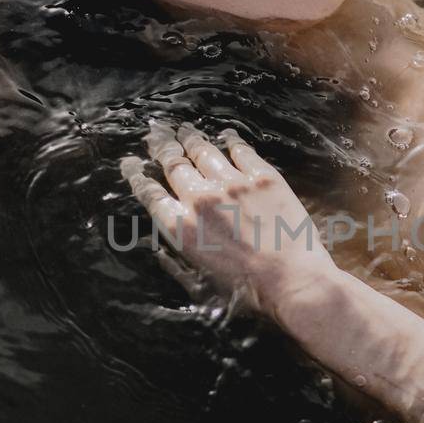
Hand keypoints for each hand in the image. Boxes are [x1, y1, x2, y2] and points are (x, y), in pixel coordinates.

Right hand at [120, 121, 335, 317]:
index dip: (136, 175)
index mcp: (180, 226)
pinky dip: (230, 141)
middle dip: (161, 146)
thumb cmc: (246, 292)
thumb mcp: (199, 282)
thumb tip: (160, 250)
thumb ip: (176, 262)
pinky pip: (241, 151)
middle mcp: (200, 198)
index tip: (131, 163)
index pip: (149, 192)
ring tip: (184, 130)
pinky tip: (226, 136)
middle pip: (173, 163)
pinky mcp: (263, 178)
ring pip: (203, 151)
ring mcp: (232, 184)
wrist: (292, 280)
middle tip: (156, 134)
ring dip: (190, 139)